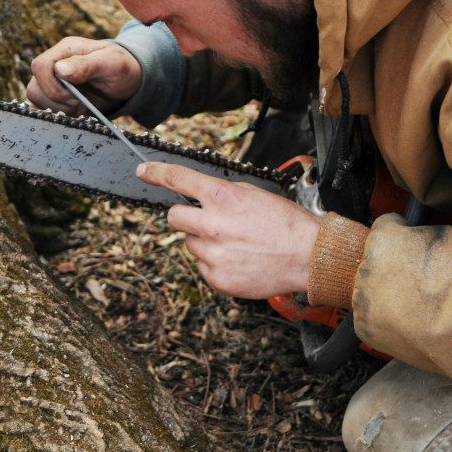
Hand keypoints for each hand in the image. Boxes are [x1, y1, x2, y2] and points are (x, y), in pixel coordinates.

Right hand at [27, 37, 141, 115]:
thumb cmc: (123, 68)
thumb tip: (59, 69)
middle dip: (58, 101)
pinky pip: (43, 107)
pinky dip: (57, 114)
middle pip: (35, 86)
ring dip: (58, 109)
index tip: (75, 96)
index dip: (53, 86)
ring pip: (36, 99)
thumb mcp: (112, 64)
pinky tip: (75, 112)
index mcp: (66, 50)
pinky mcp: (55, 96)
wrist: (128, 82)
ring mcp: (53, 81)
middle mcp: (55, 64)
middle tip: (81, 104)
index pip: (40, 66)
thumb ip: (86, 65)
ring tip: (80, 107)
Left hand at [136, 162, 322, 297]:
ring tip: (235, 244)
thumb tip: (201, 194)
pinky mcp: (216, 278)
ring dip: (204, 242)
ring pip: (189, 244)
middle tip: (207, 222)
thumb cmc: (286, 224)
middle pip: (173, 217)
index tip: (143, 172)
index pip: (178, 179)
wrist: (309, 257)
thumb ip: (223, 194)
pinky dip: (215, 263)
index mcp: (223, 198)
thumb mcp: (254, 195)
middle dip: (185, 217)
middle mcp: (212, 225)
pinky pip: (202, 266)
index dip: (156, 174)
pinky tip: (238, 260)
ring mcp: (213, 254)